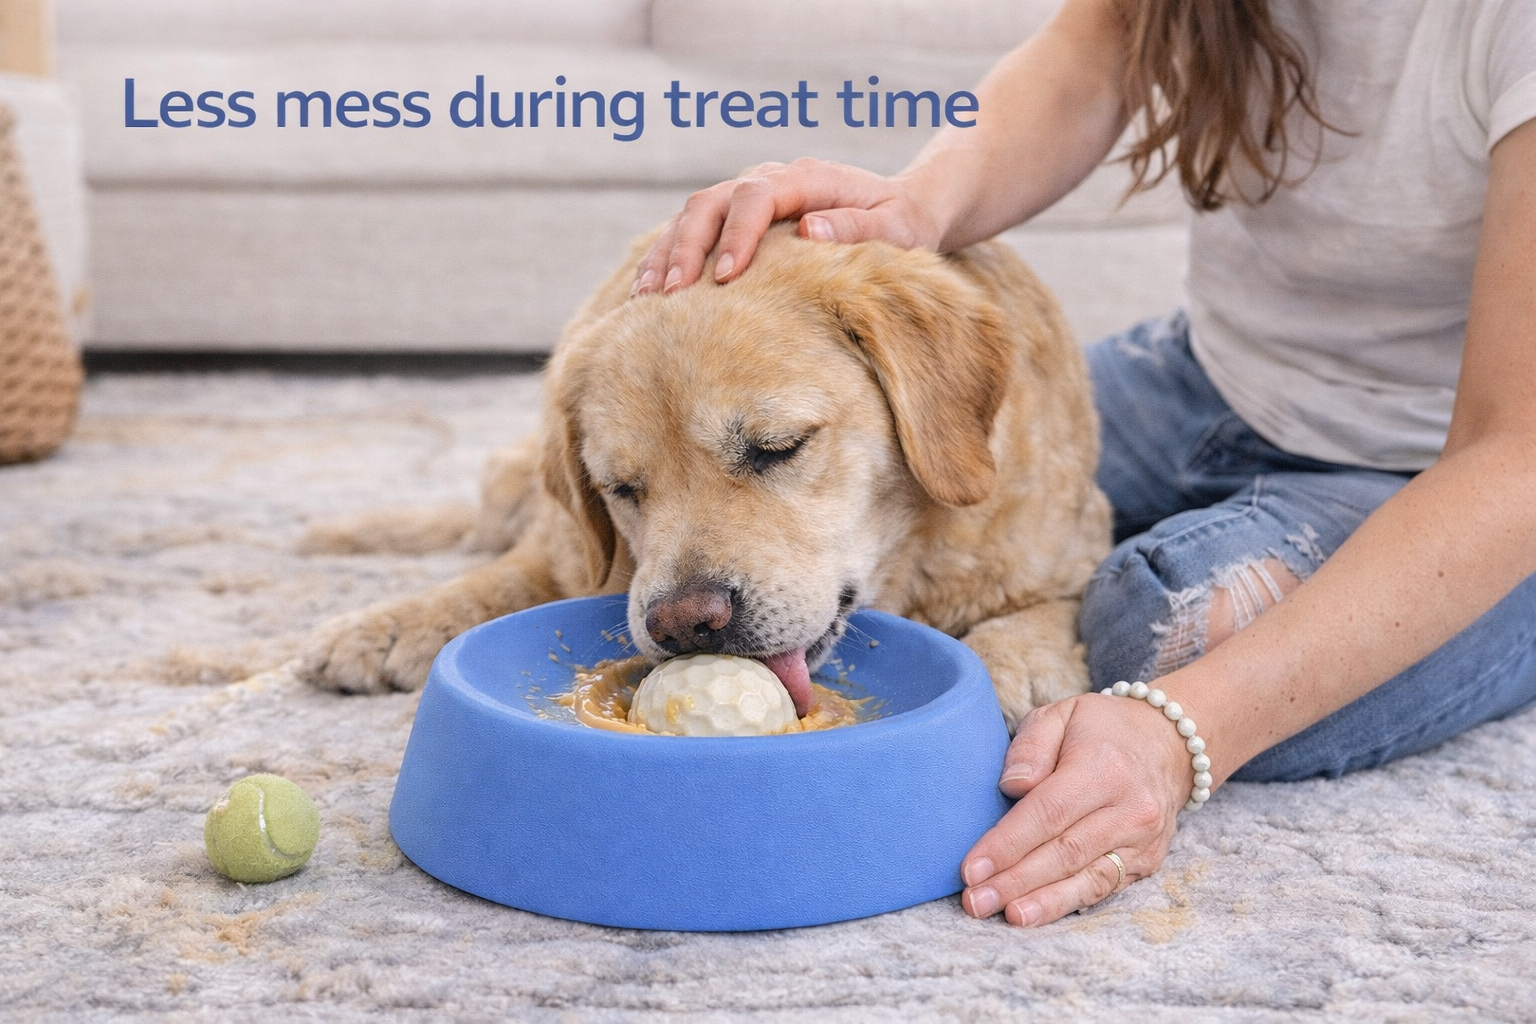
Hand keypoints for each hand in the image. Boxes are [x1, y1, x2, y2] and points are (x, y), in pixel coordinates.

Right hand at [630, 158, 941, 295]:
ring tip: (644, 299)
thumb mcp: (897, 227)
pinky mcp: (737, 220)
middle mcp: (769, 179)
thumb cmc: (902, 223)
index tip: (725, 276)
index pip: (757, 196)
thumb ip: (857, 228)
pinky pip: (692, 232)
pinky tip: (647, 294)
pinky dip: (668, 259)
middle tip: (671, 294)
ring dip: (666, 254)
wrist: (900, 208)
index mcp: (805, 178)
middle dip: (686, 247)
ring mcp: (748, 197)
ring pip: (691, 215)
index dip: (737, 234)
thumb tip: (809, 229)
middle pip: (711, 201)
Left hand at [959, 692, 1192, 925]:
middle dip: (1014, 881)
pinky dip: (1070, 903)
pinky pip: (1105, 887)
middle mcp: (1130, 808)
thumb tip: (1012, 787)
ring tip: (1006, 917)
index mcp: (1103, 767)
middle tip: (975, 902)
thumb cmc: (1100, 729)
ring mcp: (1144, 839)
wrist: (1168, 743)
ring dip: (1042, 902)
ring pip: (1087, 878)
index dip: (1007, 844)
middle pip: (1064, 853)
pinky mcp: (1148, 860)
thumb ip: (1031, 747)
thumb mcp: (1060, 714)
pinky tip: (1039, 914)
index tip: (971, 868)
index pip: (1047, 813)